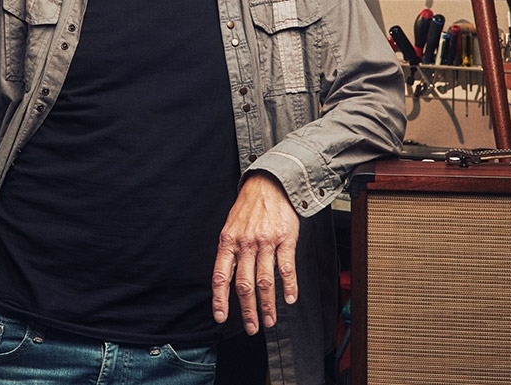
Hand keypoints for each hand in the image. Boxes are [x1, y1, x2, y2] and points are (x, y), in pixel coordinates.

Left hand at [211, 172, 299, 334]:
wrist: (269, 183)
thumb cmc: (249, 206)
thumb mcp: (231, 226)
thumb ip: (230, 251)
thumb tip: (227, 278)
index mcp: (228, 241)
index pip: (221, 275)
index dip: (220, 298)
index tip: (220, 316)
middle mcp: (245, 243)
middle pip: (244, 284)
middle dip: (247, 310)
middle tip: (252, 327)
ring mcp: (265, 241)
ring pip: (265, 280)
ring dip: (268, 304)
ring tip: (270, 319)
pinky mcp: (285, 238)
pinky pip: (286, 267)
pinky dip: (289, 286)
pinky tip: (290, 299)